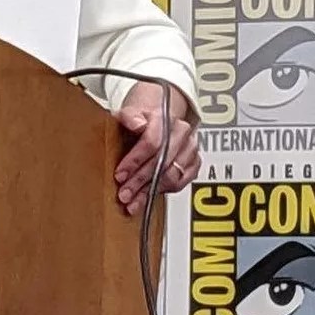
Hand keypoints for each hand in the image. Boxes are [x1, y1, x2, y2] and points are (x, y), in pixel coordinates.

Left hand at [112, 80, 199, 215]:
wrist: (158, 119)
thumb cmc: (142, 118)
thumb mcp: (129, 112)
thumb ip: (129, 117)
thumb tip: (137, 125)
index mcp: (165, 119)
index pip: (152, 142)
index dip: (135, 161)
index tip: (120, 175)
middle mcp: (181, 133)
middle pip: (162, 162)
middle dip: (140, 181)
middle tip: (125, 194)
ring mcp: (190, 149)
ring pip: (172, 176)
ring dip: (151, 191)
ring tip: (134, 201)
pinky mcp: (194, 163)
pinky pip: (181, 183)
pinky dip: (164, 192)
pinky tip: (148, 197)